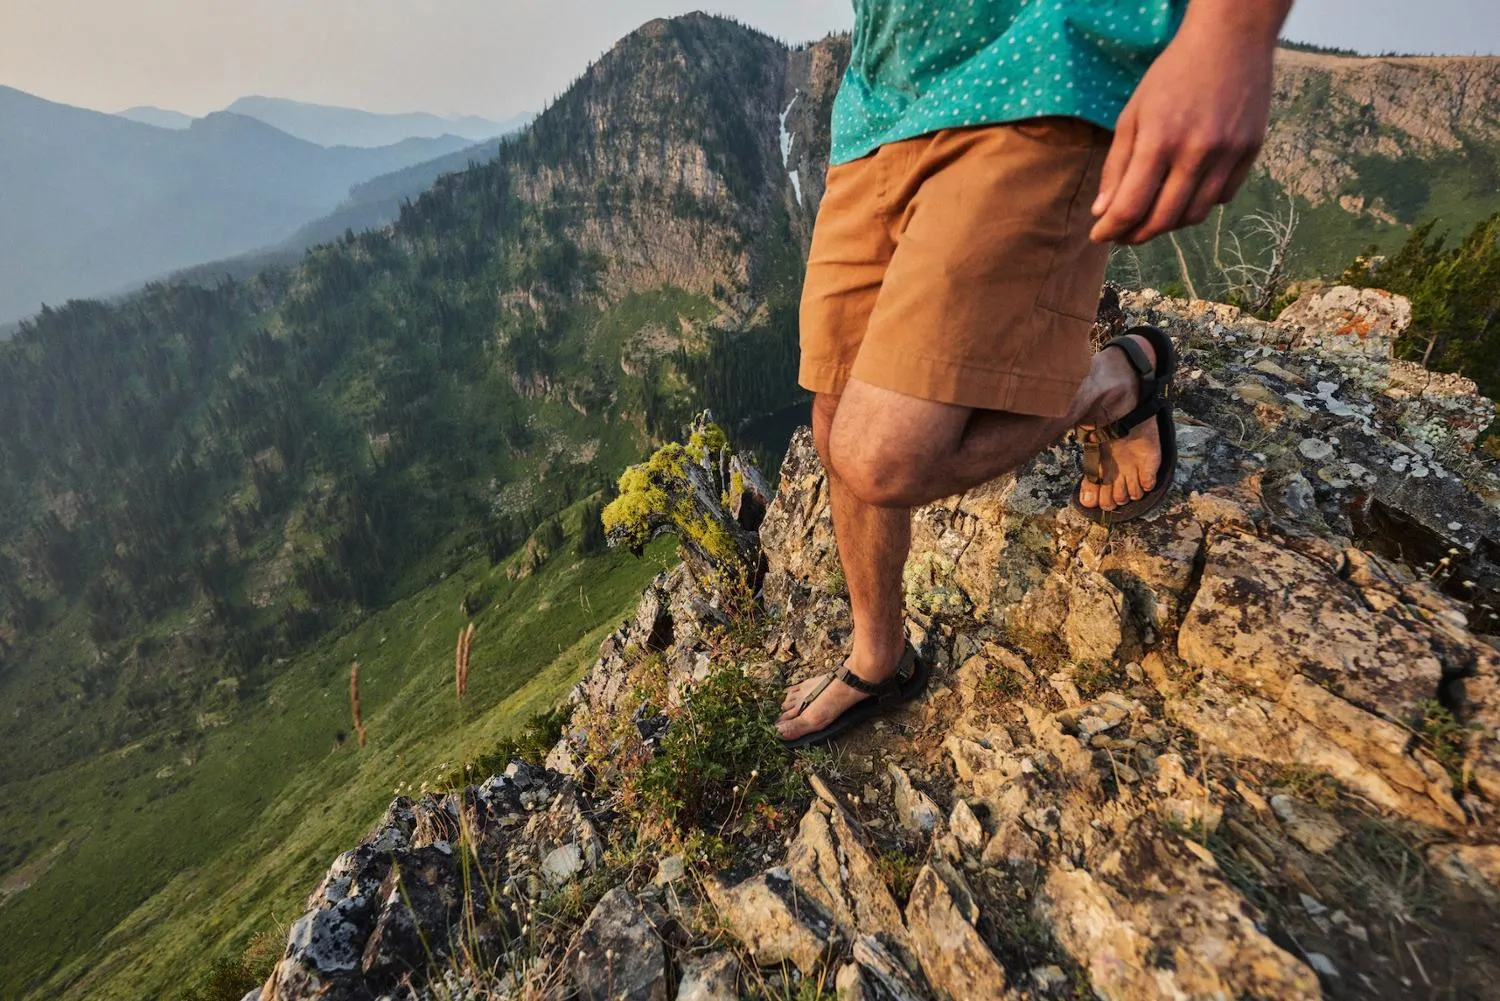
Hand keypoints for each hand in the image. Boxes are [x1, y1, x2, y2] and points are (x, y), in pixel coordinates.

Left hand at [1090, 9, 1283, 245]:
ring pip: (1194, 215)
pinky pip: (1221, 197)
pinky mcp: (1250, 152)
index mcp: (1159, 140)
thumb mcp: (1133, 113)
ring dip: (1168, 224)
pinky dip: (1199, 204)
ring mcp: (1228, 154)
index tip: (1099, 236)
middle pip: (1163, 220)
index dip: (1111, 229)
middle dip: (1137, 235)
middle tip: (1123, 235)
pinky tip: (1185, 192)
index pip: (1131, 206)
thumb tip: (1103, 212)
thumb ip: (1117, 165)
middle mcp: (1196, 152)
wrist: (1230, 40)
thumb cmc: (1172, 75)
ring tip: (1152, 215)